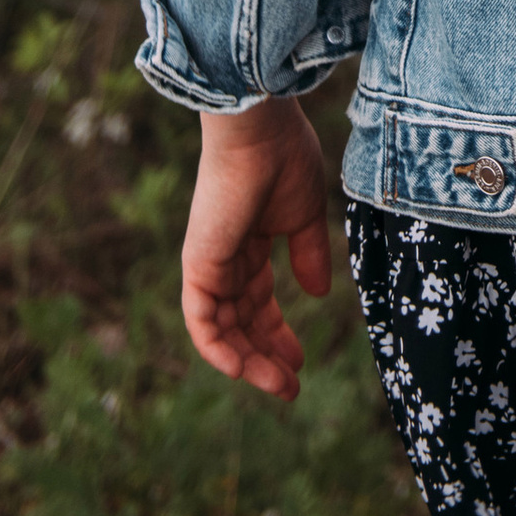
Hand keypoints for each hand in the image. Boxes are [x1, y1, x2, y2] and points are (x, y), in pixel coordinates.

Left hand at [179, 94, 332, 400]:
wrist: (259, 128)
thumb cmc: (285, 157)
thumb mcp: (304, 215)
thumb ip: (309, 255)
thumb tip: (316, 295)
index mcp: (250, 241)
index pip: (258, 300)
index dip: (277, 333)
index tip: (300, 362)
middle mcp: (225, 256)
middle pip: (242, 320)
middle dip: (265, 355)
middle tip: (290, 387)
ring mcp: (210, 262)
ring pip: (223, 328)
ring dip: (249, 361)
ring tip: (279, 385)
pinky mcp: (198, 264)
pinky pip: (201, 320)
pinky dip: (218, 349)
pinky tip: (243, 369)